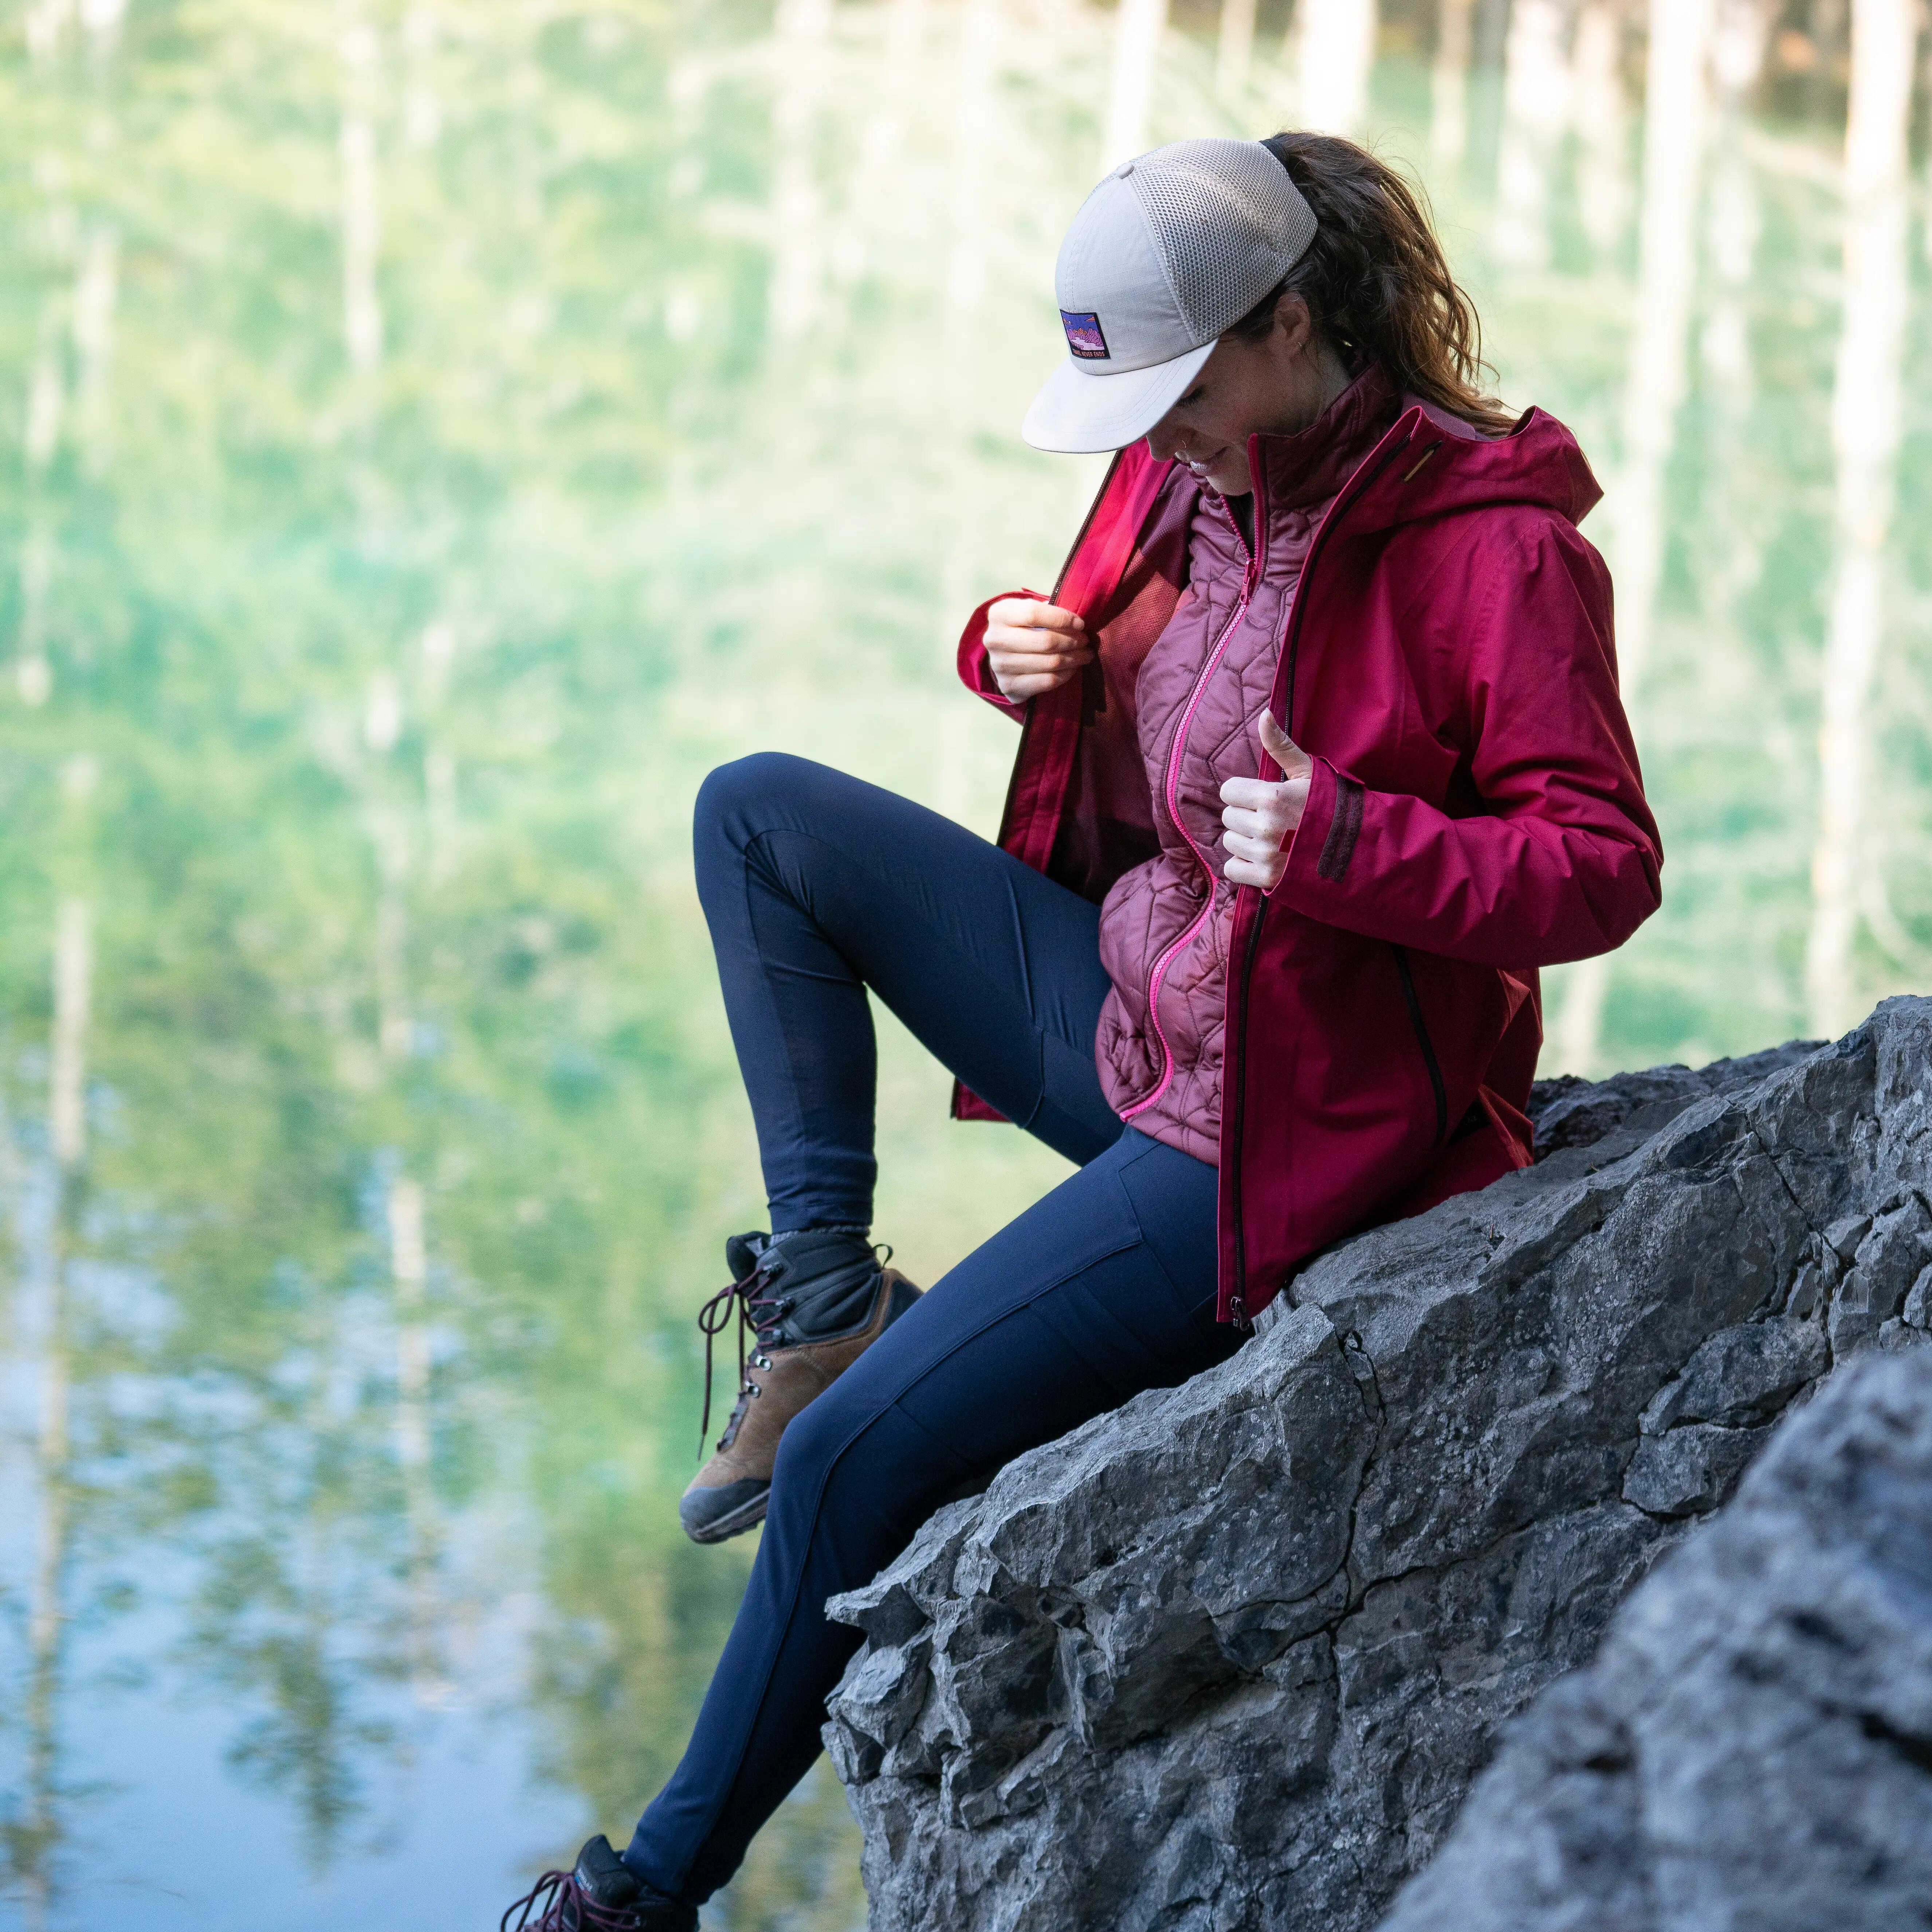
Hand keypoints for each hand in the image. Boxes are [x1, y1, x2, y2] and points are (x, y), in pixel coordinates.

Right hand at [983, 599, 1091, 701]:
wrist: (1004, 654)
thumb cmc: (1023, 627)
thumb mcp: (1029, 610)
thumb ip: (1049, 610)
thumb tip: (1077, 622)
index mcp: (999, 614)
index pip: (1034, 614)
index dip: (1062, 618)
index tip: (1080, 624)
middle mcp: (994, 640)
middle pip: (1045, 641)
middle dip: (1073, 641)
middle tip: (1085, 641)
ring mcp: (999, 666)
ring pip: (1050, 663)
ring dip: (1074, 659)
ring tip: (1085, 654)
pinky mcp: (1009, 686)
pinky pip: (1047, 681)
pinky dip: (1066, 674)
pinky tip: (1072, 668)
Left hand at [1219, 710, 1313, 891]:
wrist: (1356, 848)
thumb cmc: (1331, 805)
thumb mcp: (1308, 771)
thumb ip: (1280, 746)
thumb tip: (1263, 715)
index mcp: (1272, 796)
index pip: (1228, 791)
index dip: (1243, 793)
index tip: (1262, 798)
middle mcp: (1265, 826)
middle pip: (1228, 817)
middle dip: (1245, 816)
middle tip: (1272, 819)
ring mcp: (1265, 854)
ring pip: (1229, 842)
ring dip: (1245, 841)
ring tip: (1272, 839)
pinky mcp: (1266, 879)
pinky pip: (1231, 868)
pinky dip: (1243, 865)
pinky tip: (1265, 858)